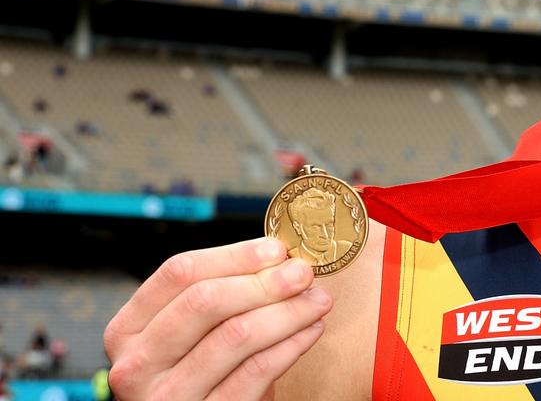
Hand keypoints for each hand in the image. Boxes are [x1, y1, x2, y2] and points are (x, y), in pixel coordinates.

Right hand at [104, 238, 332, 399]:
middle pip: (206, 301)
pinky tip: (311, 331)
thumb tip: (279, 258)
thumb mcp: (190, 336)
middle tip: (303, 273)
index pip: (178, 274)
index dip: (234, 256)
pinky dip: (290, 346)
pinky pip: (255, 372)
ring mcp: (167, 397)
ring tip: (318, 301)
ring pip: (236, 335)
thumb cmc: (199, 376)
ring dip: (287, 311)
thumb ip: (220, 297)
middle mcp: (136, 365)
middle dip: (264, 281)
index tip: (277, 249)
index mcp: (127, 330)